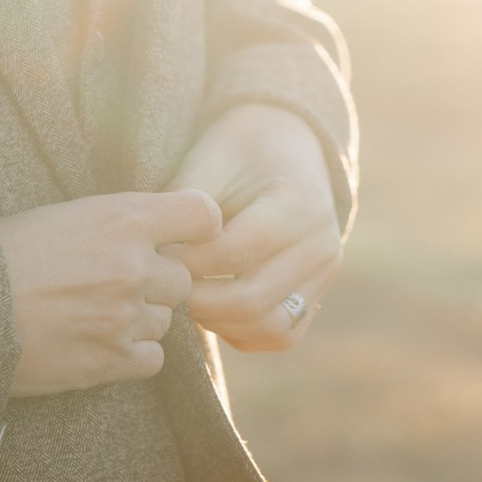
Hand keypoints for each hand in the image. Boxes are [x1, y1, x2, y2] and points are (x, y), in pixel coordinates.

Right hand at [0, 190, 221, 396]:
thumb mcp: (67, 215)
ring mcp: (125, 317)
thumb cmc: (5, 254)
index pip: (203, 216)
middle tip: (112, 284)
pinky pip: (152, 359)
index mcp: (124, 219)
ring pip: (164, 320)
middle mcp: (134, 266)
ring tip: (92, 314)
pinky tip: (99, 344)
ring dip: (138, 319)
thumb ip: (118, 223)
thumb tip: (154, 235)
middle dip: (155, 282)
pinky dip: (132, 354)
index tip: (182, 239)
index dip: (197, 229)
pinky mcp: (111, 361)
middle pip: (181, 278)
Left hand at [173, 103, 342, 353]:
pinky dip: (243, 331)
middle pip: (251, 300)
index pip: (234, 252)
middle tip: (166, 281)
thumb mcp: (211, 158)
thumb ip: (186, 205)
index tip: (158, 251)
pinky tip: (214, 306)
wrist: (289, 146)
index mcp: (298, 204)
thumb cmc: (241, 150)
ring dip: (220, 321)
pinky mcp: (317, 296)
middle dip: (196, 299)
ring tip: (190, 294)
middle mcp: (321, 245)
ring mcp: (324, 276)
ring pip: (269, 329)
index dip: (187, 259)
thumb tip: (156, 255)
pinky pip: (280, 335)